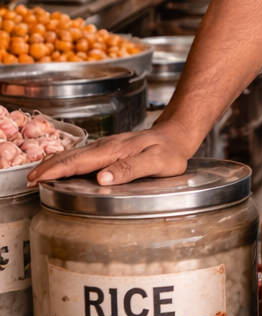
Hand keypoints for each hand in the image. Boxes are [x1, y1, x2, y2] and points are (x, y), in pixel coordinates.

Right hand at [27, 120, 192, 187]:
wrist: (177, 135)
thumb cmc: (170, 151)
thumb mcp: (156, 162)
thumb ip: (130, 169)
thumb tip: (102, 178)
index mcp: (114, 150)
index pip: (79, 161)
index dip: (57, 170)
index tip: (39, 179)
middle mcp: (107, 146)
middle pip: (72, 156)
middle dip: (48, 167)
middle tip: (29, 180)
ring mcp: (107, 147)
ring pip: (75, 154)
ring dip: (54, 163)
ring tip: (38, 174)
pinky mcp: (109, 149)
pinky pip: (83, 155)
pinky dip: (67, 160)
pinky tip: (62, 166)